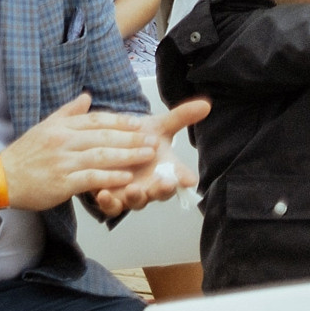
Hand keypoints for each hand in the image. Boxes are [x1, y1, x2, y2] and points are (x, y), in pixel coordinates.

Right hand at [0, 93, 162, 210]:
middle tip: (153, 140)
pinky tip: (127, 178)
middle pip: (102, 136)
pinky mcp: (62, 182)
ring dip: (127, 155)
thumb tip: (86, 97)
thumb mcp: (43, 127)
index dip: (119, 121)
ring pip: (101, 155)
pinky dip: (110, 177)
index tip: (140, 123)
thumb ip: (67, 112)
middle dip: (130, 138)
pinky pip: (91, 177)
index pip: (95, 120)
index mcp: (59, 127)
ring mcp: (62, 161)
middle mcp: (62, 141)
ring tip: (147, 155)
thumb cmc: (25, 155)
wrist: (3, 177)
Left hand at [87, 100, 210, 215]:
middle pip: (161, 192)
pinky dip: (109, 202)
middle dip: (163, 189)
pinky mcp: (112, 198)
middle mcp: (151, 185)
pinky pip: (111, 206)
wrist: (108, 143)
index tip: (189, 178)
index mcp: (166, 170)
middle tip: (165, 183)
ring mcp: (131, 193)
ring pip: (137, 201)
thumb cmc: (137, 138)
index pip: (181, 177)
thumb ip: (180, 117)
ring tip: (134, 189)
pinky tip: (103, 193)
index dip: (185, 178)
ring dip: (137, 197)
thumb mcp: (158, 126)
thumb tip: (206, 104)